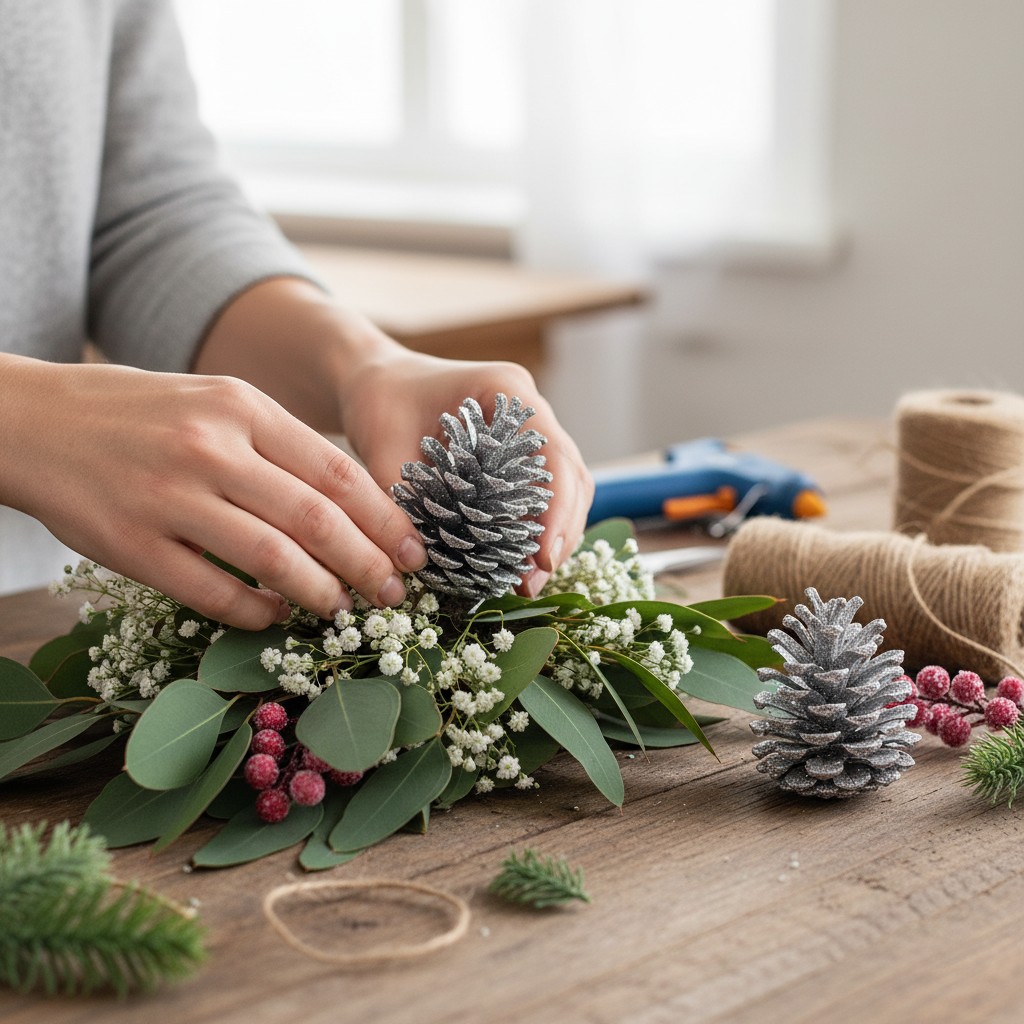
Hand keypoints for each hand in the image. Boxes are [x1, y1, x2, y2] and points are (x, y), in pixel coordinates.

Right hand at [0, 355, 428, 628]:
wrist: (33, 420)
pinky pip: (212, 591)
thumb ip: (279, 446)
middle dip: (368, 564)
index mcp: (241, 407)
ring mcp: (168, 498)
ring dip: (321, 593)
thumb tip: (353, 508)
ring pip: (272, 559)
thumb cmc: (142, 414)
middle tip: (393, 594)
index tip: (414, 551)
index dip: (384, 519)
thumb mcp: (216, 403)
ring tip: (344, 609)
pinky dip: (255, 610)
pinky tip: (275, 615)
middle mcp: (210, 449)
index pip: (336, 470)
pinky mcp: (131, 546)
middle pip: (316, 519)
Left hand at [337, 349, 594, 595]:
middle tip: (532, 582)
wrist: (376, 382)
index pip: (552, 453)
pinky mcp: (521, 456)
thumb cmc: (379, 402)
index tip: (541, 556)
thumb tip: (429, 561)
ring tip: (527, 583)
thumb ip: (406, 499)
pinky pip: (545, 494)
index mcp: (504, 389)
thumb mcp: (384, 447)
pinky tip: (518, 563)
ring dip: (553, 537)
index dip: (556, 508)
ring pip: (567, 489)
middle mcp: (528, 409)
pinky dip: (537, 530)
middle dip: (559, 533)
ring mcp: (530, 432)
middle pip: (571, 476)